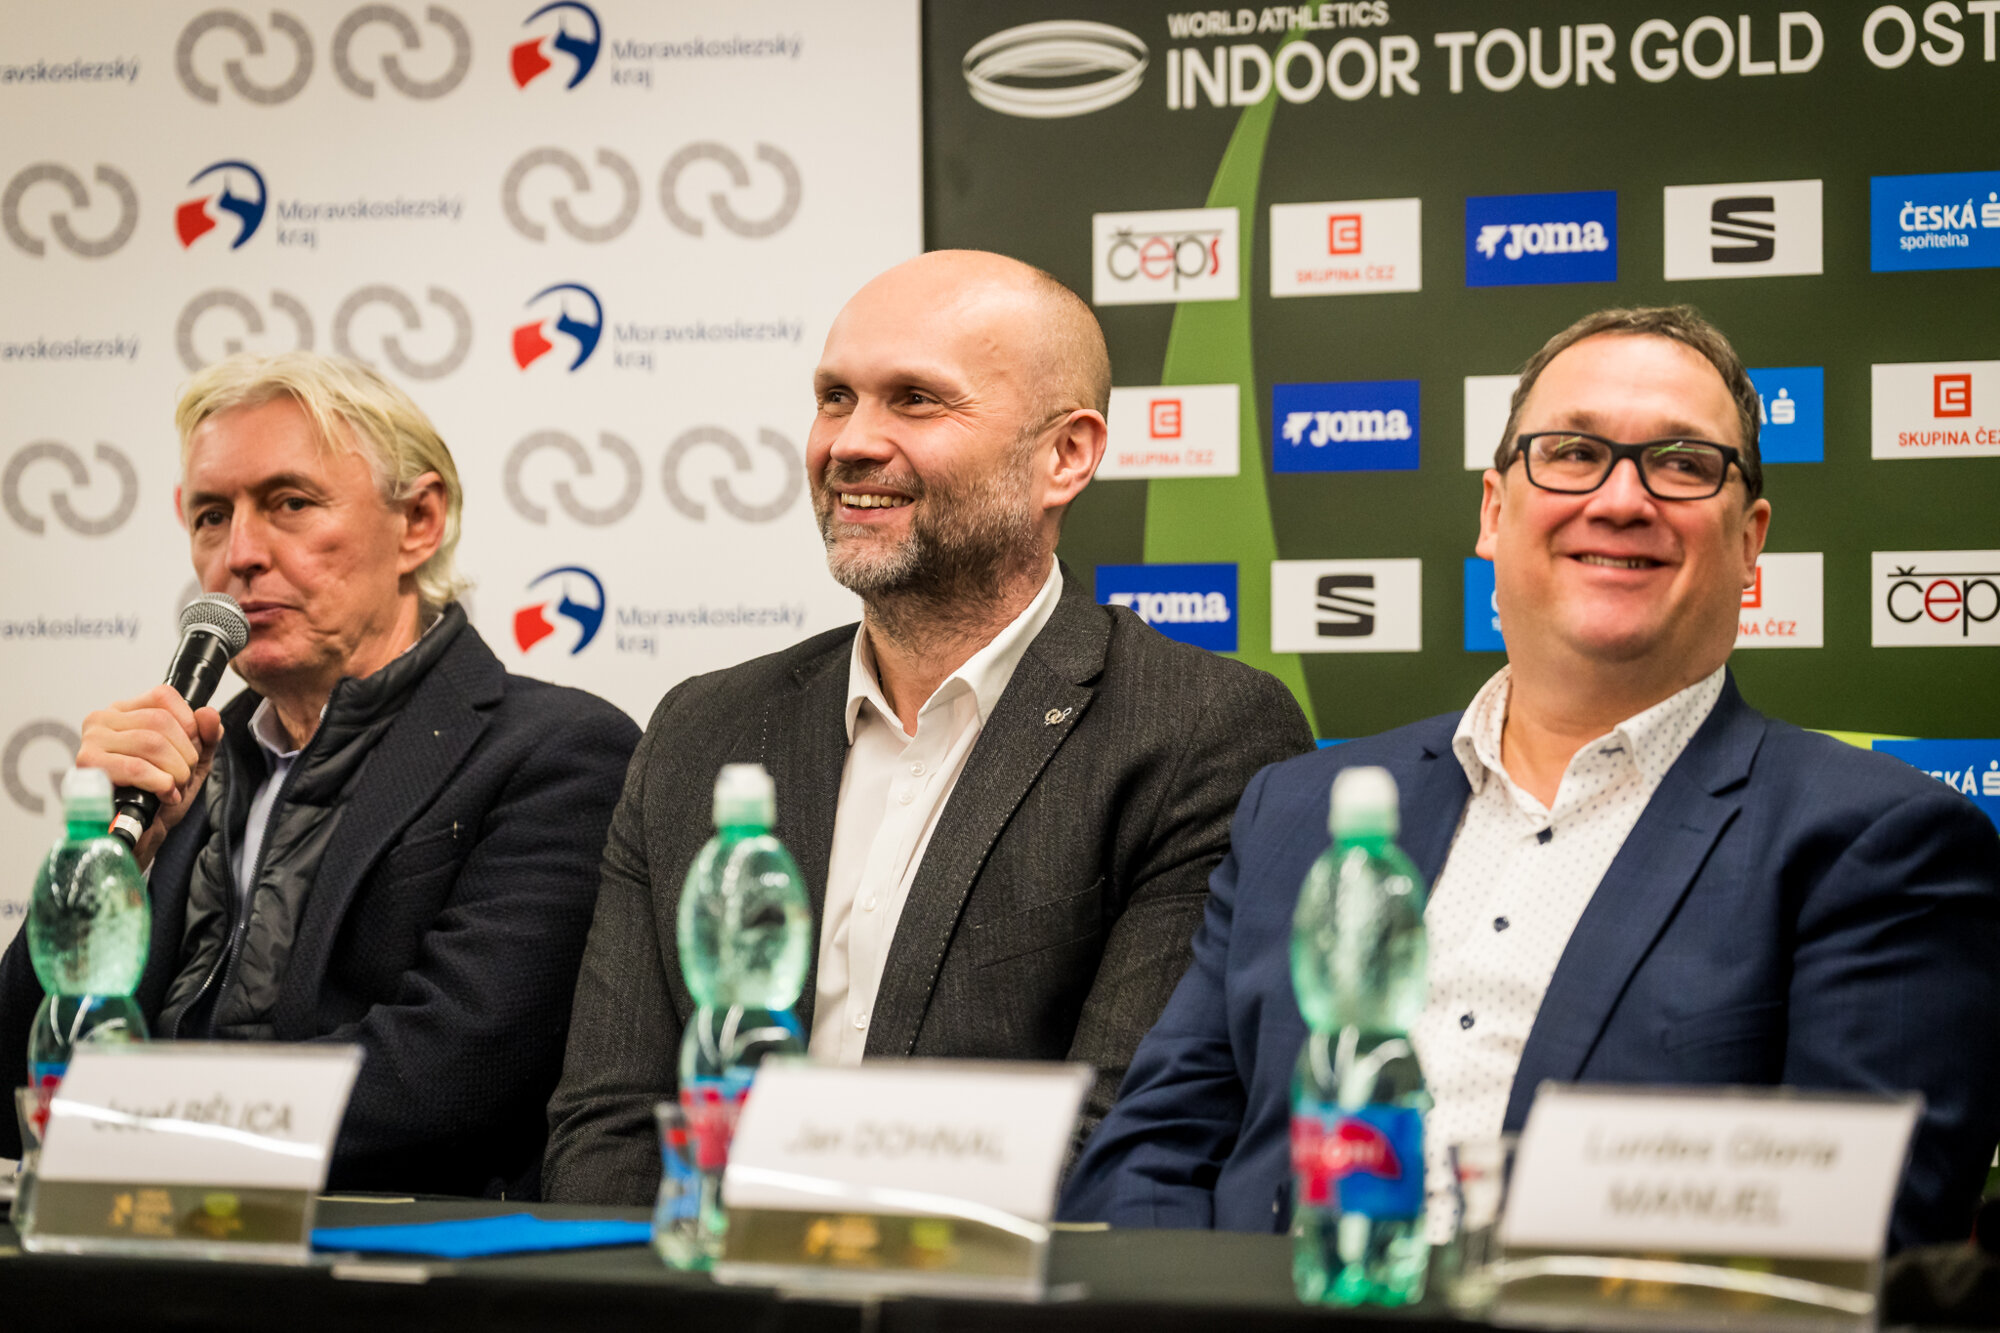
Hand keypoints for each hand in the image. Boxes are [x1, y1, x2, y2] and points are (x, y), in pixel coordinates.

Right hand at [77, 685, 222, 869]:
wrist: (140, 832)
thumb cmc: (159, 795)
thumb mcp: (193, 762)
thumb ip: (206, 736)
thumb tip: (208, 714)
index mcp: (126, 711)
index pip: (163, 696)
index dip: (189, 723)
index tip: (192, 749)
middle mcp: (103, 720)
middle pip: (161, 721)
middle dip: (184, 755)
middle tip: (182, 777)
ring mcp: (91, 741)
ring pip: (151, 742)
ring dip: (174, 772)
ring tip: (172, 788)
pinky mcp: (87, 767)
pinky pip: (136, 767)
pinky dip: (160, 783)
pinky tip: (163, 795)